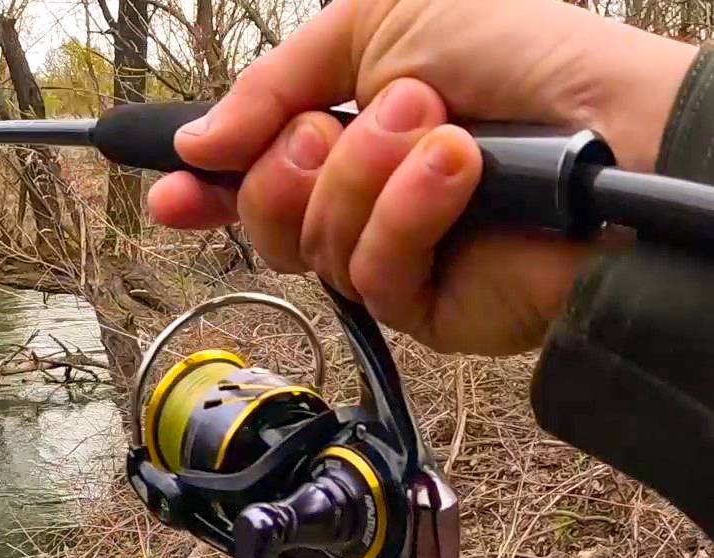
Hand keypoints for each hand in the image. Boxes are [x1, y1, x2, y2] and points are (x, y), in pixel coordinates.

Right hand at [148, 0, 695, 354]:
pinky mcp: (426, 304)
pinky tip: (457, 173)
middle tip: (330, 127)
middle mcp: (364, 196)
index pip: (249, 174)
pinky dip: (408, 213)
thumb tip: (195, 149)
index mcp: (347, 129)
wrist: (617, 125)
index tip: (165, 190)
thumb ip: (274, 81)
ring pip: (309, 245)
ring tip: (435, 130)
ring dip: (364, 176)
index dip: (199, 187)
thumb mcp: (377, 21)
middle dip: (283, 168)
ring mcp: (394, 253)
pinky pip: (369, 275)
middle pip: (260, 216)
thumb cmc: (525, 59)